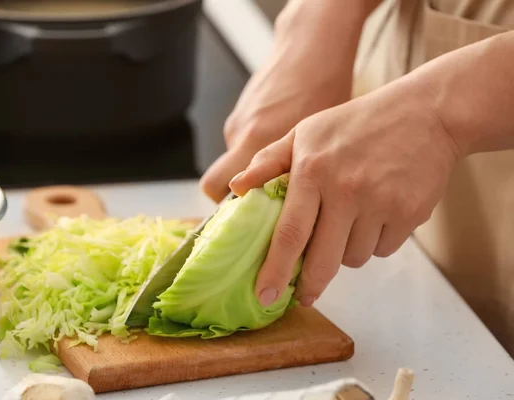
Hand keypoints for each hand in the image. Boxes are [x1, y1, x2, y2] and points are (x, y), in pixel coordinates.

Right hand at [199, 0, 370, 202]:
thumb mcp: (318, 140)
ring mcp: (237, 123)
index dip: (230, 214)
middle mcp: (241, 136)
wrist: (310, 47)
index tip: (247, 227)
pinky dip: (255, 153)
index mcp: (259, 144)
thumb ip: (297, 175)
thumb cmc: (323, 88)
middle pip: (214, 186)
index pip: (220, 193)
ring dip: (250, 176)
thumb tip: (296, 208)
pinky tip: (280, 146)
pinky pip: (241, 144)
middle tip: (256, 213)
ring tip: (281, 174)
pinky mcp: (240, 113)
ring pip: (233, 165)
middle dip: (228, 203)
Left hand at [229, 80, 460, 305]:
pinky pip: (383, 250)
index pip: (289, 233)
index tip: (265, 296)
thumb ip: (268, 161)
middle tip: (304, 294)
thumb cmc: (357, 123)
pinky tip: (379, 213)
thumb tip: (236, 188)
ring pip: (354, 258)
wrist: (426, 112)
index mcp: (312, 170)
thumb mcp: (306, 132)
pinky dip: (376, 241)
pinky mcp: (409, 213)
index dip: (275, 270)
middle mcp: (345, 189)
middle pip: (322, 259)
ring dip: (347, 252)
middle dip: (310, 285)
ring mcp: (380, 203)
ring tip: (351, 220)